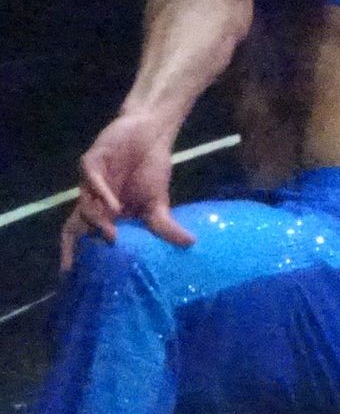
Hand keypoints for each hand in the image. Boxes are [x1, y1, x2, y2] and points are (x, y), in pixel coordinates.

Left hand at [60, 111, 195, 272]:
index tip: (80, 283)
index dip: (79, 258)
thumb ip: (165, 226)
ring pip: (83, 206)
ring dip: (96, 221)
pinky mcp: (93, 161)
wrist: (153, 131)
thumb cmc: (151, 167)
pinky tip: (115, 205)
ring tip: (113, 235)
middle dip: (73, 248)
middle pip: (73, 227)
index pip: (85, 239)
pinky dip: (102, 194)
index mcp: (105, 213)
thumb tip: (191, 243)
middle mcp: (93, 200)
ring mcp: (91, 182)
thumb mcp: (159, 202)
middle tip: (77, 268)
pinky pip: (91, 180)